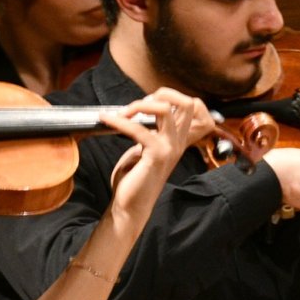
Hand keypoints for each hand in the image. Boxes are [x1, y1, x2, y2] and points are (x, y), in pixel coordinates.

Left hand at [102, 88, 209, 220]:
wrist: (131, 206)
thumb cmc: (135, 178)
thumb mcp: (144, 149)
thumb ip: (148, 131)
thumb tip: (136, 112)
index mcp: (176, 139)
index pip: (192, 107)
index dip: (170, 96)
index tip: (146, 103)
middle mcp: (177, 142)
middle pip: (187, 102)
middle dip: (161, 93)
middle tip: (138, 106)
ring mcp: (169, 148)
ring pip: (165, 109)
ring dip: (139, 105)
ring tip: (121, 113)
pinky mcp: (156, 156)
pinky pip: (138, 128)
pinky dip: (119, 121)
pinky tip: (107, 120)